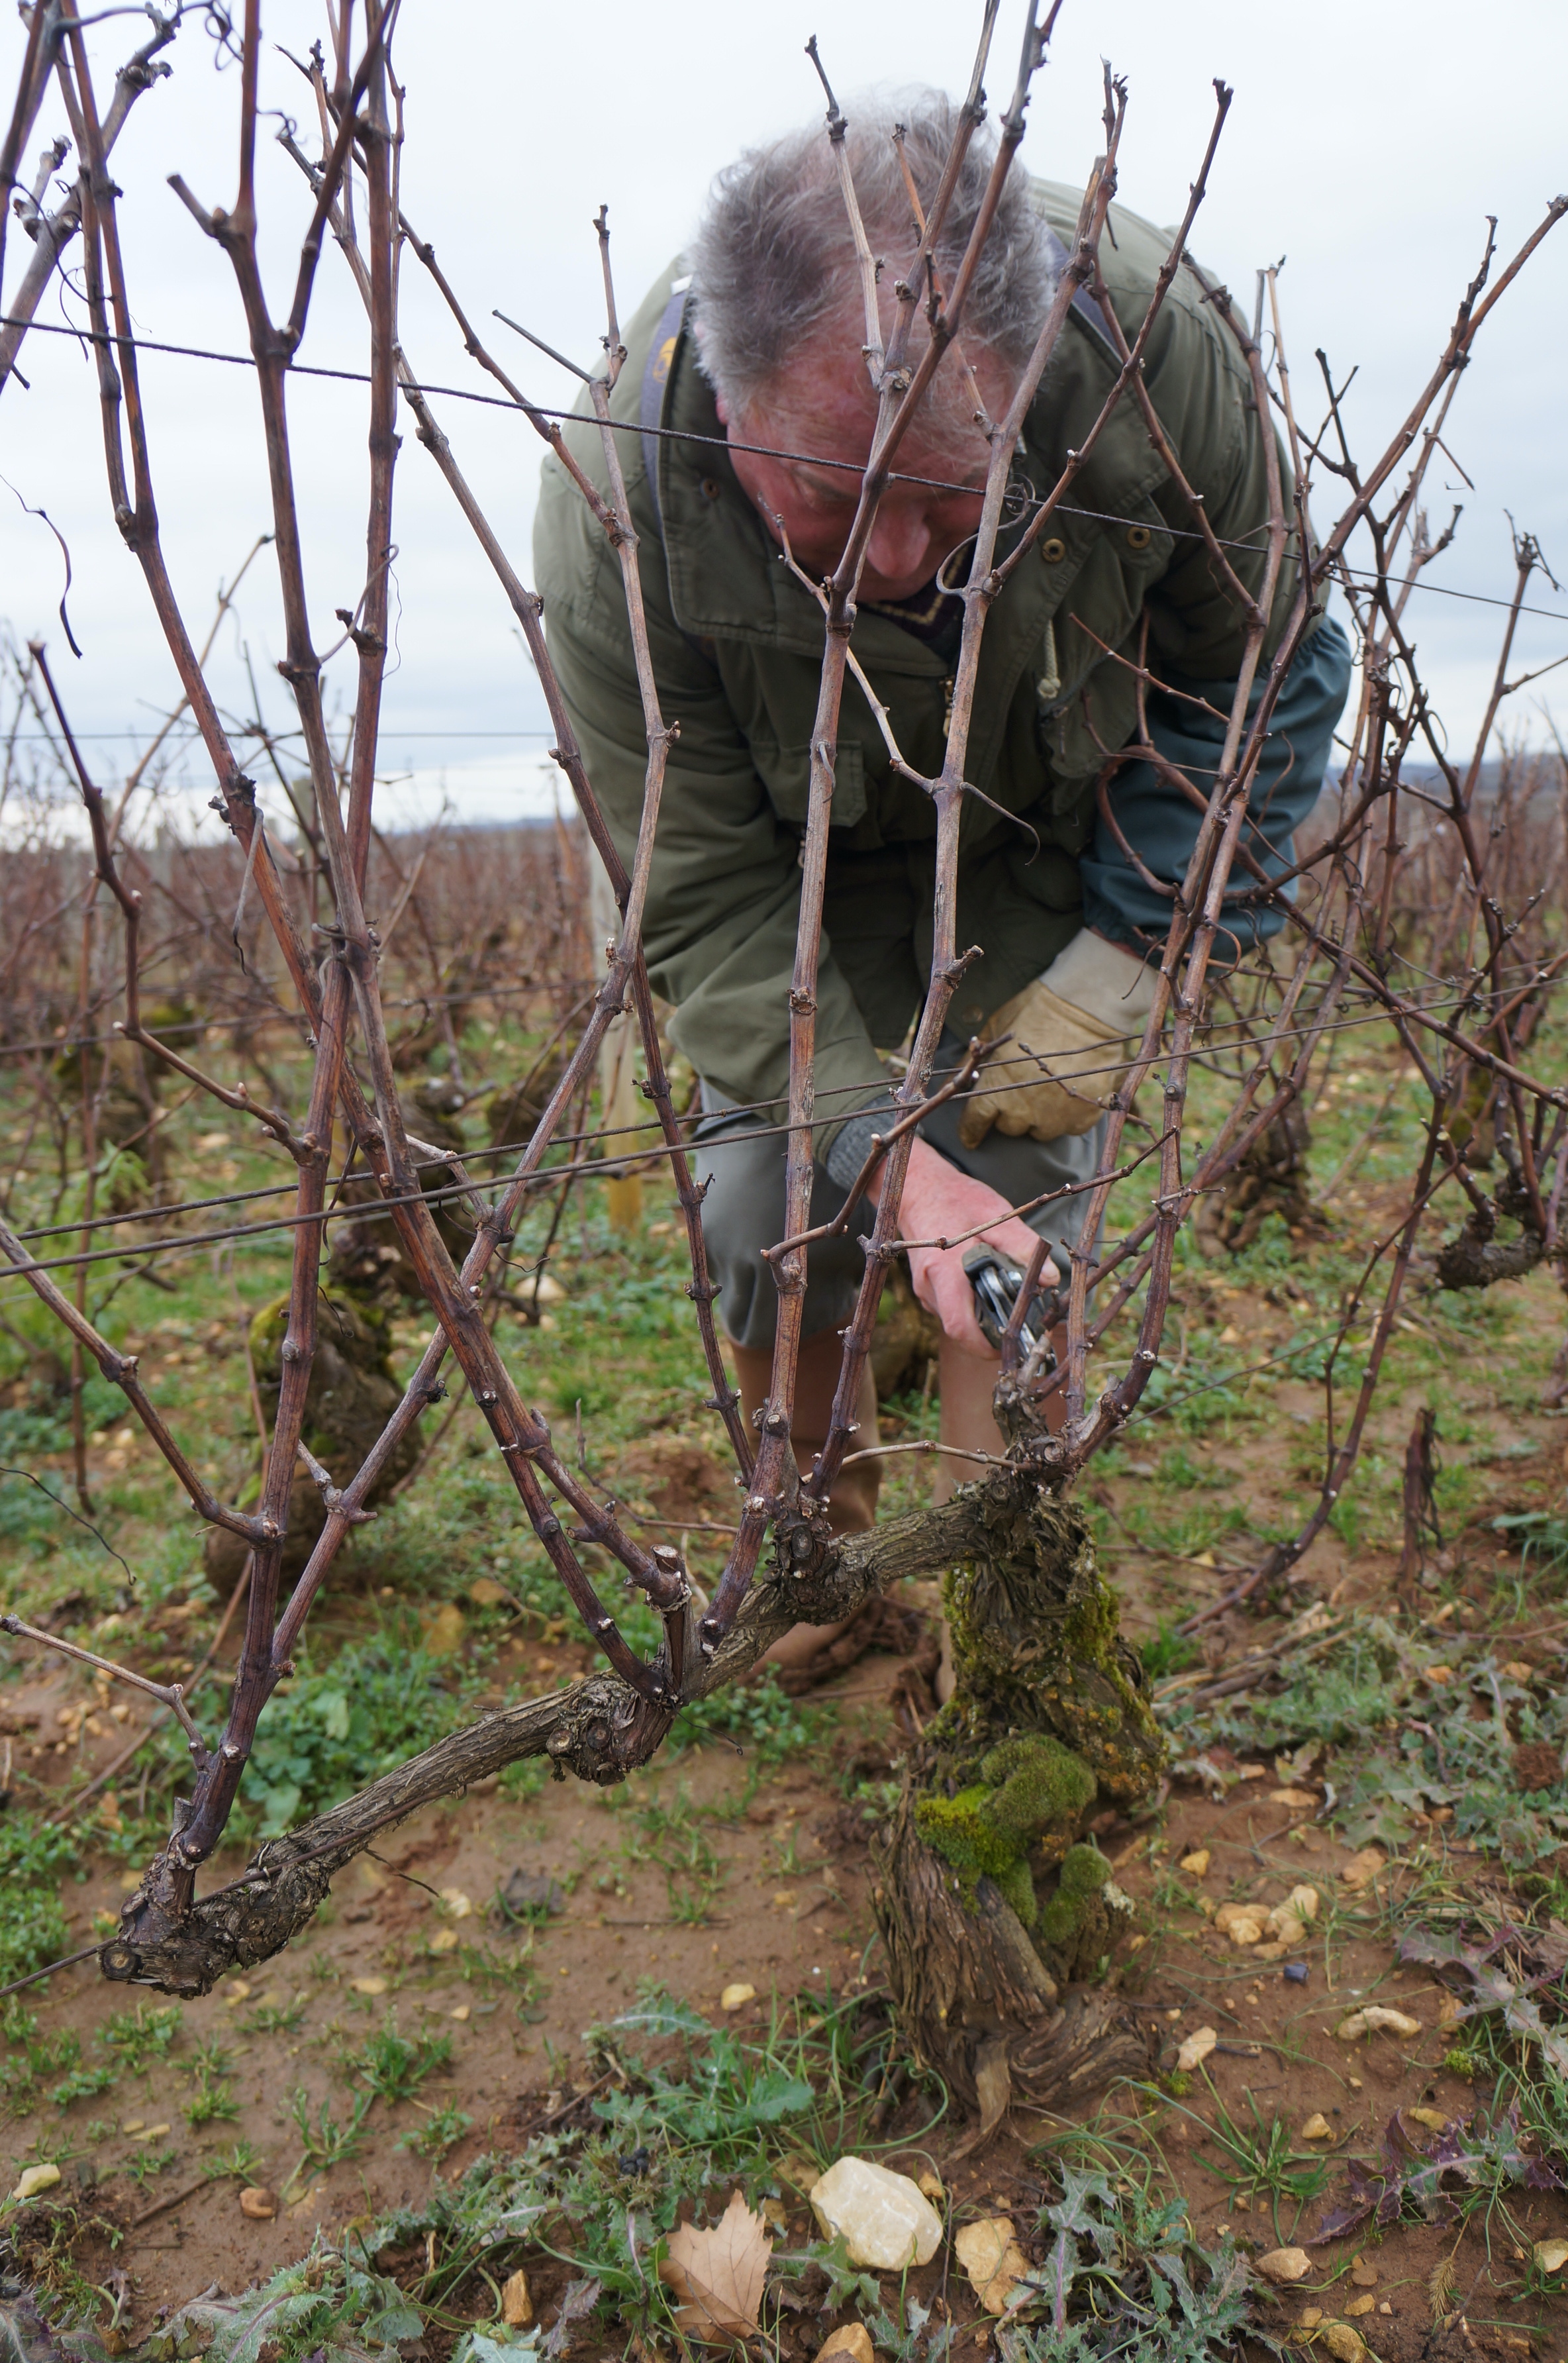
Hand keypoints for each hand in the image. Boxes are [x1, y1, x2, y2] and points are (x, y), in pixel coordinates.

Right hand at [867, 1136, 1056, 1358]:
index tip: (1009, 1343)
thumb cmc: (956, 1199)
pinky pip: (951, 1308)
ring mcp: (925, 1290)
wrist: (918, 1189)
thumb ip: (1023, 1246)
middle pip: (960, 1329)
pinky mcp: (927, 1289)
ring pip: (955, 1320)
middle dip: (988, 1332)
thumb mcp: (995, 1215)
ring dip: (980, 1317)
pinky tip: (986, 1286)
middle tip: (1017, 1321)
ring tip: (1004, 1298)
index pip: (960, 1326)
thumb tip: (1051, 1279)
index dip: (984, 1345)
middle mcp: (929, 1287)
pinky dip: (971, 1306)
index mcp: (943, 1270)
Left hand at [956, 976, 1120, 1149]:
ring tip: (1046, 1090)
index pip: (976, 1123)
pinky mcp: (1083, 1118)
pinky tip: (1069, 1091)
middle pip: (1009, 1127)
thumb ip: (974, 1062)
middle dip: (1010, 1113)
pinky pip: (1068, 1127)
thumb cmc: (1036, 1013)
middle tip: (1020, 1089)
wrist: (1087, 1010)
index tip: (971, 1134)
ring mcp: (1056, 1119)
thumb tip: (957, 1080)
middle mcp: (1024, 1113)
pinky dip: (1067, 1115)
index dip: (971, 1129)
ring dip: (1038, 1117)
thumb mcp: (995, 1031)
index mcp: (997, 1094)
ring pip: (1039, 1131)